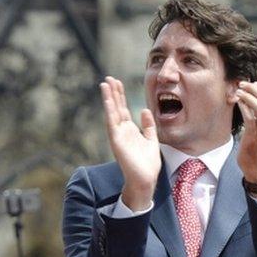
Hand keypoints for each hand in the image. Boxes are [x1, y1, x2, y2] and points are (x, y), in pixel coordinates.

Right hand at [101, 76, 160, 210]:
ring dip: (109, 98)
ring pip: (112, 112)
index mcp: (130, 130)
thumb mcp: (151, 140)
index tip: (118, 82)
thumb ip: (148, 126)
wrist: (145, 179)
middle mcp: (122, 131)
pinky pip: (112, 123)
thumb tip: (144, 110)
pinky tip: (108, 100)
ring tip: (105, 83)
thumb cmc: (147, 163)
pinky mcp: (116, 140)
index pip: (123, 109)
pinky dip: (110, 111)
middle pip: (116, 107)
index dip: (120, 96)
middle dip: (113, 93)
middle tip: (109, 78)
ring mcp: (118, 135)